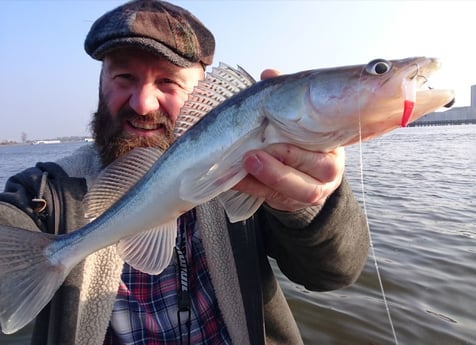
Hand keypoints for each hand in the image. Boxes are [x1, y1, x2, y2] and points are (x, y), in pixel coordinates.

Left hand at [232, 69, 344, 211]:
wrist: (303, 176)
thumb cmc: (299, 140)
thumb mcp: (297, 120)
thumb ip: (285, 99)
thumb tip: (269, 74)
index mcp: (334, 147)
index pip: (326, 147)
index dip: (303, 144)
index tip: (279, 130)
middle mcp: (330, 172)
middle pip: (314, 168)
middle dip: (283, 160)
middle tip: (254, 153)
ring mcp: (313, 191)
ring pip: (297, 189)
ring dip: (269, 176)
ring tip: (246, 163)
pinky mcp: (291, 203)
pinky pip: (272, 198)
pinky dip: (251, 187)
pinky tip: (233, 178)